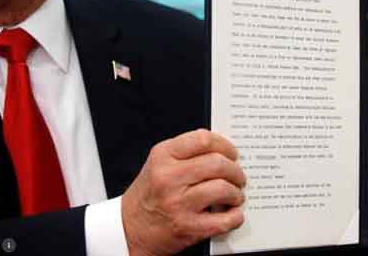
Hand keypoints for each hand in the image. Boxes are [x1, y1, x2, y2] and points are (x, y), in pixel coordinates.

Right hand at [121, 129, 245, 255]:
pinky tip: (233, 214)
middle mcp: (169, 178)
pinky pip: (222, 220)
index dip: (225, 145)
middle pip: (217, 163)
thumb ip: (187, 152)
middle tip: (238, 176)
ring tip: (235, 195)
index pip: (203, 139)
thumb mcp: (159, 163)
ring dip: (236, 193)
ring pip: (222, 189)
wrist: (129, 229)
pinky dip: (234, 217)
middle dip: (235, 170)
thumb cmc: (149, 194)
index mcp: (162, 156)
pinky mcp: (187, 227)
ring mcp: (178, 204)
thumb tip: (223, 150)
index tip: (232, 152)